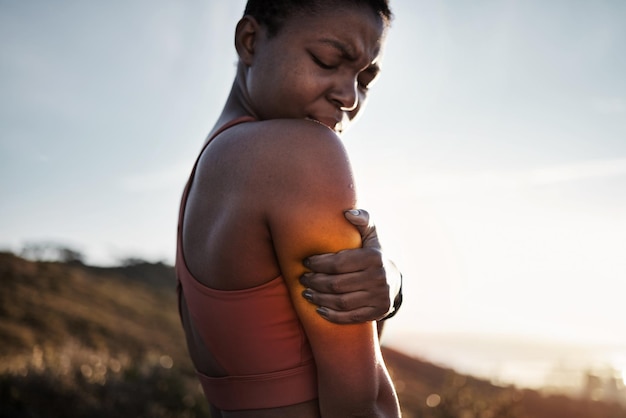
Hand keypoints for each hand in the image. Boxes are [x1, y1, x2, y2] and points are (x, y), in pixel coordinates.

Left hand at [300, 209, 401, 323]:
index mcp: (374, 257)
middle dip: (315, 282)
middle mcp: (379, 278)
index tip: (305, 262)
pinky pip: (350, 317)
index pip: (338, 263)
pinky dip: (332, 315)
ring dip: (319, 299)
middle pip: (336, 284)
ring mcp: (379, 297)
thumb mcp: (371, 234)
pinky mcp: (377, 312)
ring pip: (341, 302)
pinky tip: (319, 309)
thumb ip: (363, 219)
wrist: (394, 279)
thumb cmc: (374, 253)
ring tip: (306, 293)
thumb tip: (348, 213)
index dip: (318, 264)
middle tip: (302, 278)